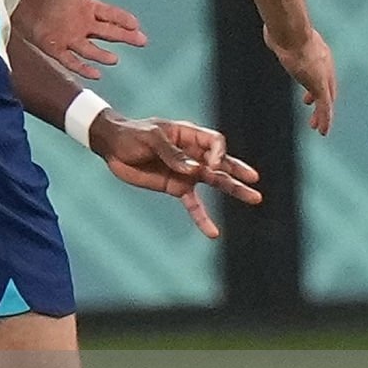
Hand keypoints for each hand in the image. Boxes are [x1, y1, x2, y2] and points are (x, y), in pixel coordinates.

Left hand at [14, 0, 146, 79]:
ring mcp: (67, 37)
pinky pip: (70, 60)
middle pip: (108, 33)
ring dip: (102, 55)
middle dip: (125, 37)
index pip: (112, 15)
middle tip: (141, 41)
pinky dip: (82, 67)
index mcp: (87, 6)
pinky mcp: (53, 46)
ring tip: (114, 59)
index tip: (136, 25)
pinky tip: (96, 74)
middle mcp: (80, 24)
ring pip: (90, 49)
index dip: (124, 20)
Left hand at [88, 114, 261, 238]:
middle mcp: (193, 154)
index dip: (218, 153)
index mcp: (189, 135)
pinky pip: (193, 204)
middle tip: (254, 180)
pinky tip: (213, 233)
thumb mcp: (150, 138)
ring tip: (255, 198)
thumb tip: (195, 170)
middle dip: (238, 171)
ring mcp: (186, 172)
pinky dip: (202, 218)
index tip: (212, 164)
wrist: (112, 146)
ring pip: (215, 182)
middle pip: (222, 162)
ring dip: (233, 190)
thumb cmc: (132, 134)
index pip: (215, 142)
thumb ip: (172, 153)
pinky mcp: (176, 187)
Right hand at [265, 25, 335, 135]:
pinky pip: (325, 106)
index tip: (308, 99)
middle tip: (315, 118)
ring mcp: (323, 74)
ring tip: (318, 128)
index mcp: (318, 52)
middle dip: (322, 103)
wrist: (289, 32)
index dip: (316, 89)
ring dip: (322, 115)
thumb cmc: (282, 28)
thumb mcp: (281, 32)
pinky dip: (325, 119)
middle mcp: (324, 63)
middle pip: (328, 88)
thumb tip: (269, 29)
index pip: (321, 74)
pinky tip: (322, 131)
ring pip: (327, 100)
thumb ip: (280, 35)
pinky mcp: (320, 85)